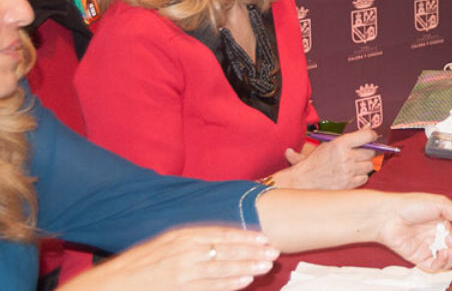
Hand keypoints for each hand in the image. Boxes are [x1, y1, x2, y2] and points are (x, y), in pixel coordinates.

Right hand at [58, 226, 278, 290]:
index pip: (221, 233)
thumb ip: (191, 242)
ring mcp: (182, 270)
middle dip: (253, 251)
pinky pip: (209, 285)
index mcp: (181, 235)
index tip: (265, 238)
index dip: (245, 236)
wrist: (110, 285)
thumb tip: (220, 242)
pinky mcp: (179, 288)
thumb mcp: (165, 245)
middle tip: (274, 252)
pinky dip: (228, 283)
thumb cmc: (138, 266)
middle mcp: (184, 249)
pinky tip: (244, 281)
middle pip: (226, 248)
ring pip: (222, 267)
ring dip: (247, 266)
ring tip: (265, 266)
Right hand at [276, 128, 377, 188]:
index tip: (373, 137)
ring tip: (354, 164)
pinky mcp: (349, 184)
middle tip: (360, 153)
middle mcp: (346, 157)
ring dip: (364, 165)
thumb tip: (368, 128)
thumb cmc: (315, 162)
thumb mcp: (328, 144)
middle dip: (367, 151)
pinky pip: (364, 178)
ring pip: (369, 166)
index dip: (372, 135)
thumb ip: (348, 138)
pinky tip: (351, 174)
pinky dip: (360, 176)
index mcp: (340, 144)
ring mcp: (349, 172)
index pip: (367, 136)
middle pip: (371, 152)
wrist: (303, 181)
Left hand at [373, 193, 451, 276]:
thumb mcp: (441, 204)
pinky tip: (442, 256)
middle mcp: (436, 237)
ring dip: (451, 260)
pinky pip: (433, 267)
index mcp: (443, 224)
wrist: (389, 217)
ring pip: (446, 262)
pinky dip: (441, 265)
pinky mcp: (418, 258)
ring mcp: (427, 248)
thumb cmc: (412, 205)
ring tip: (448, 253)